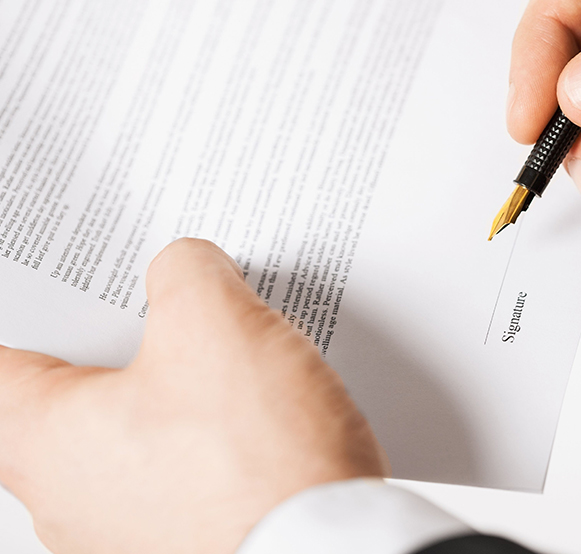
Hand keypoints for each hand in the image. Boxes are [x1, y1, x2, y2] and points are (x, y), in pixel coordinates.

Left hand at [0, 239, 386, 553]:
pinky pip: (180, 472)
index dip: (32, 307)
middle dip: (119, 340)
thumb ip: (185, 272)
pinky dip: (208, 437)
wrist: (334, 550)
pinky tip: (258, 413)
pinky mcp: (186, 544)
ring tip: (229, 354)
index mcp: (42, 441)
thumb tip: (186, 269)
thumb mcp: (217, 322)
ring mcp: (126, 534)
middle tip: (164, 302)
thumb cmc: (258, 461)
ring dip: (172, 390)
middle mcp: (68, 500)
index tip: (64, 286)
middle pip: (69, 394)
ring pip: (130, 434)